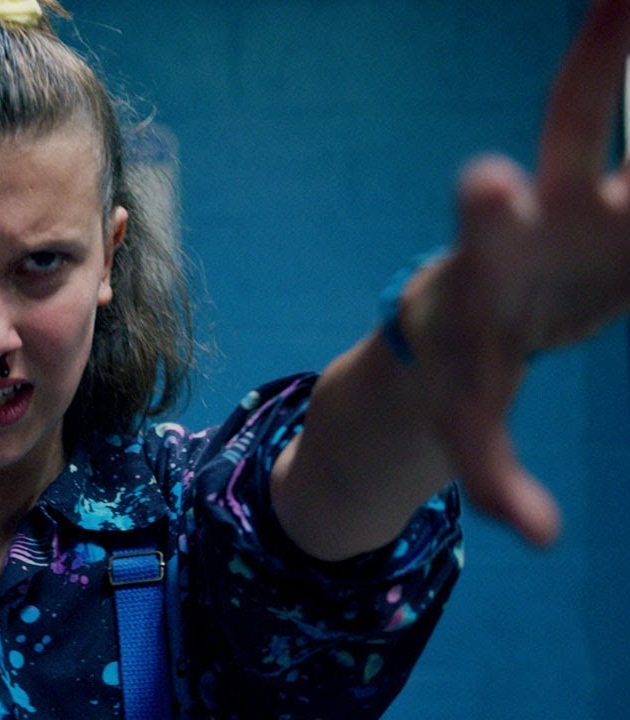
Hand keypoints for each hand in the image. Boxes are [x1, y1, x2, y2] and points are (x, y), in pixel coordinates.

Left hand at [409, 0, 629, 546]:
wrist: (474, 321)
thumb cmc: (464, 370)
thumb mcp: (472, 422)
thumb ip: (493, 474)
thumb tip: (531, 537)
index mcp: (491, 262)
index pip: (485, 230)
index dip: (490, 210)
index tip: (491, 183)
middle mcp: (542, 206)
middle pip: (566, 130)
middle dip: (593, 73)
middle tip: (616, 1)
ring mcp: (590, 195)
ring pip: (619, 114)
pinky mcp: (625, 205)